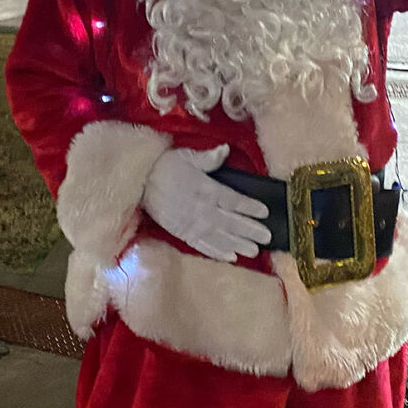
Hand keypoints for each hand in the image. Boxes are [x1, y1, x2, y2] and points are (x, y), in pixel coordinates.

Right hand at [141, 144, 271, 261]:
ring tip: (255, 251)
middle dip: (250, 229)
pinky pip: (202, 245)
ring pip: (220, 236)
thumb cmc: (164, 165)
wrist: (139, 182)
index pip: (233, 199)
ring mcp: (192, 223)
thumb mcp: (187, 156)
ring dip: (238, 243)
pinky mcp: (182, 233)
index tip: (265, 212)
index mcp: (206, 188)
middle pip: (230, 221)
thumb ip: (208, 158)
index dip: (249, 206)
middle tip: (268, 237)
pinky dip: (217, 252)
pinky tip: (231, 257)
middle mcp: (202, 209)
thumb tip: (226, 149)